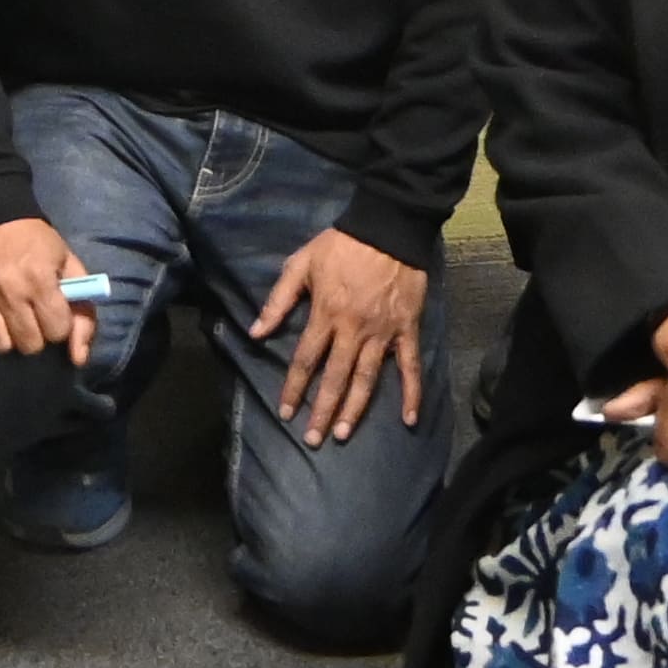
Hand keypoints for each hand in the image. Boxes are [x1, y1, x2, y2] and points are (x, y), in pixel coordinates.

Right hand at [0, 215, 96, 366]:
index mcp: (39, 278)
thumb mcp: (69, 268)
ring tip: (11, 317)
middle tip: (32, 315)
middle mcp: (7, 287)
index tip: (54, 311)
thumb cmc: (36, 244)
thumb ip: (83, 314)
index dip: (59, 324)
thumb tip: (79, 359)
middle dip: (36, 335)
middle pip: (29, 344)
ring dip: (9, 336)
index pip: (56, 331)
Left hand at [247, 226, 428, 446]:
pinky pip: (410, 367)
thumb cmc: (341, 245)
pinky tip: (409, 419)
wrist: (388, 228)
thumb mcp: (300, 263)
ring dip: (354, 409)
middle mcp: (354, 330)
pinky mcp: (407, 330)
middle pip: (335, 377)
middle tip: (313, 439)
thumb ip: (279, 299)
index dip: (294, 388)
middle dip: (322, 410)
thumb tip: (256, 332)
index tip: (285, 412)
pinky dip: (412, 393)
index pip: (306, 359)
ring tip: (342, 434)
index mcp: (326, 314)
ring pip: (367, 379)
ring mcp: (383, 332)